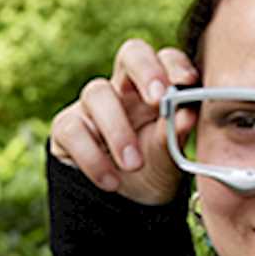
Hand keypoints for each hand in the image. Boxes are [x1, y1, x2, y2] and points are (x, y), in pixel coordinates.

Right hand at [49, 39, 197, 204]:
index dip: (175, 64)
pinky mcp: (67, 127)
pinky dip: (93, 158)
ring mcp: (92, 104)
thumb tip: (186, 114)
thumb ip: (177, 132)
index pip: (165, 58)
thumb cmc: (155, 166)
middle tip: (157, 100)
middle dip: (146, 71)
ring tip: (134, 164)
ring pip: (98, 93)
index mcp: (158, 89)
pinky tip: (111, 180)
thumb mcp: (172, 155)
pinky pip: (73, 130)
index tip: (187, 82)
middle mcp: (125, 88)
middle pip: (131, 54)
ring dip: (118, 130)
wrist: (130, 201)